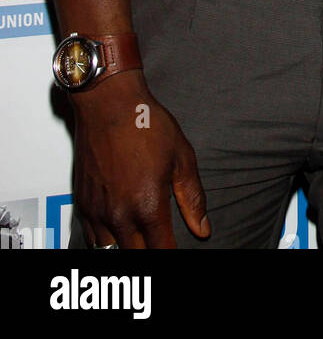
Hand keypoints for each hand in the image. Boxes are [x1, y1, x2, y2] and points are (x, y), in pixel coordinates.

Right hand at [72, 72, 208, 248]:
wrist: (108, 103)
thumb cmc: (146, 124)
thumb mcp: (181, 157)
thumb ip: (192, 198)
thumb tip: (203, 229)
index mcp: (147, 205)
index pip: (162, 251)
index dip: (171, 255)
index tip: (176, 250)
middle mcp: (119, 214)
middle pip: (135, 257)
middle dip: (150, 253)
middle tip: (160, 243)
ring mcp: (97, 211)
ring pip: (110, 252)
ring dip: (126, 249)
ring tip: (139, 241)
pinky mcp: (82, 204)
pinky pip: (91, 239)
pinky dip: (105, 242)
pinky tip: (118, 234)